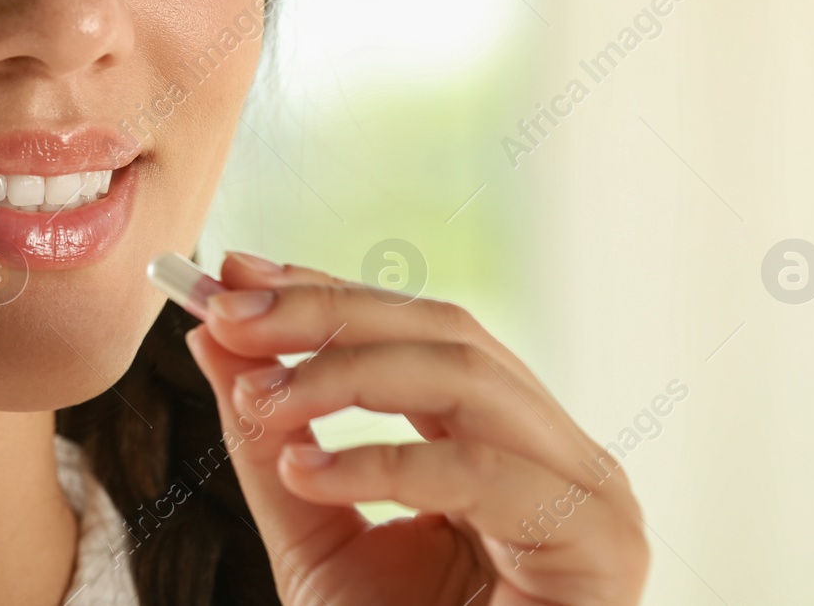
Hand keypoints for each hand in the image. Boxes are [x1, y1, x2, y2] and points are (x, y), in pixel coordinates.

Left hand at [183, 253, 648, 605]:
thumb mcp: (312, 530)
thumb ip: (269, 438)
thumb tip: (212, 338)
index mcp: (499, 436)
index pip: (413, 329)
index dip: (323, 289)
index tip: (229, 272)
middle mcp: (552, 449)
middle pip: (444, 332)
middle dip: (325, 313)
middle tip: (227, 313)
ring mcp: (588, 489)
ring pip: (465, 376)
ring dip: (344, 374)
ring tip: (257, 399)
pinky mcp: (601, 540)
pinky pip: (481, 470)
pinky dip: (382, 463)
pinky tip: (305, 472)